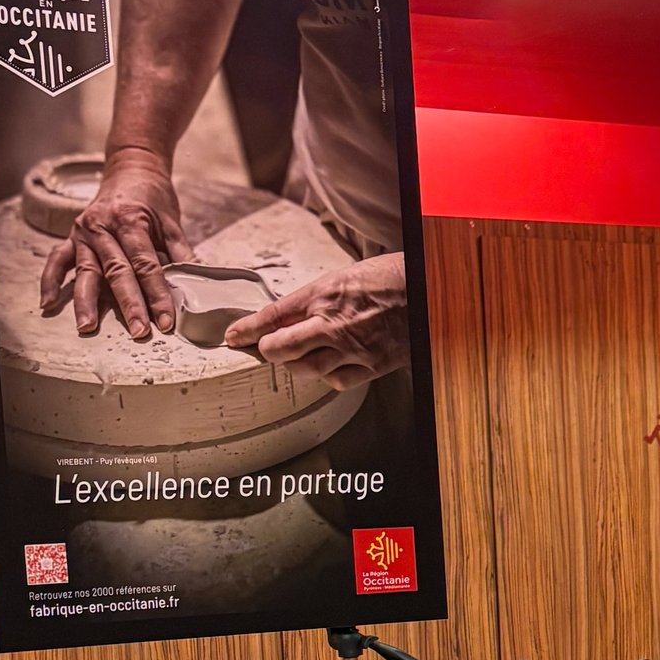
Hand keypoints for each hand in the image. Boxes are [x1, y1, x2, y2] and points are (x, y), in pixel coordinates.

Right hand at [40, 148, 185, 338]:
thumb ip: (181, 254)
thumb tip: (197, 285)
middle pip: (116, 271)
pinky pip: (57, 260)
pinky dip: (50, 281)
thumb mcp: (172, 221)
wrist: (131, 168)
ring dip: (86, 302)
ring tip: (87, 327)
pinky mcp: (71, 236)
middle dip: (128, 305)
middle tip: (138, 331)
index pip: (145, 264)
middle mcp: (102, 226)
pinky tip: (47, 304)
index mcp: (131, 220)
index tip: (165, 320)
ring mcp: (83, 231)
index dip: (157, 294)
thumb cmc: (153, 197)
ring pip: (85, 271)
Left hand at [224, 255, 412, 389]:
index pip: (272, 316)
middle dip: (265, 349)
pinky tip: (328, 366)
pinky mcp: (371, 366)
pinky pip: (336, 381)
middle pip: (280, 348)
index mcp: (324, 294)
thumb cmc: (386, 278)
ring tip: (298, 356)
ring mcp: (352, 348)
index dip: (246, 329)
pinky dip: (327, 376)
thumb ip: (312, 300)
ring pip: (305, 369)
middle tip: (262, 348)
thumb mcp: (341, 278)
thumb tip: (283, 317)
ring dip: (295, 364)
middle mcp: (333, 323)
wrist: (427, 289)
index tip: (232, 337)